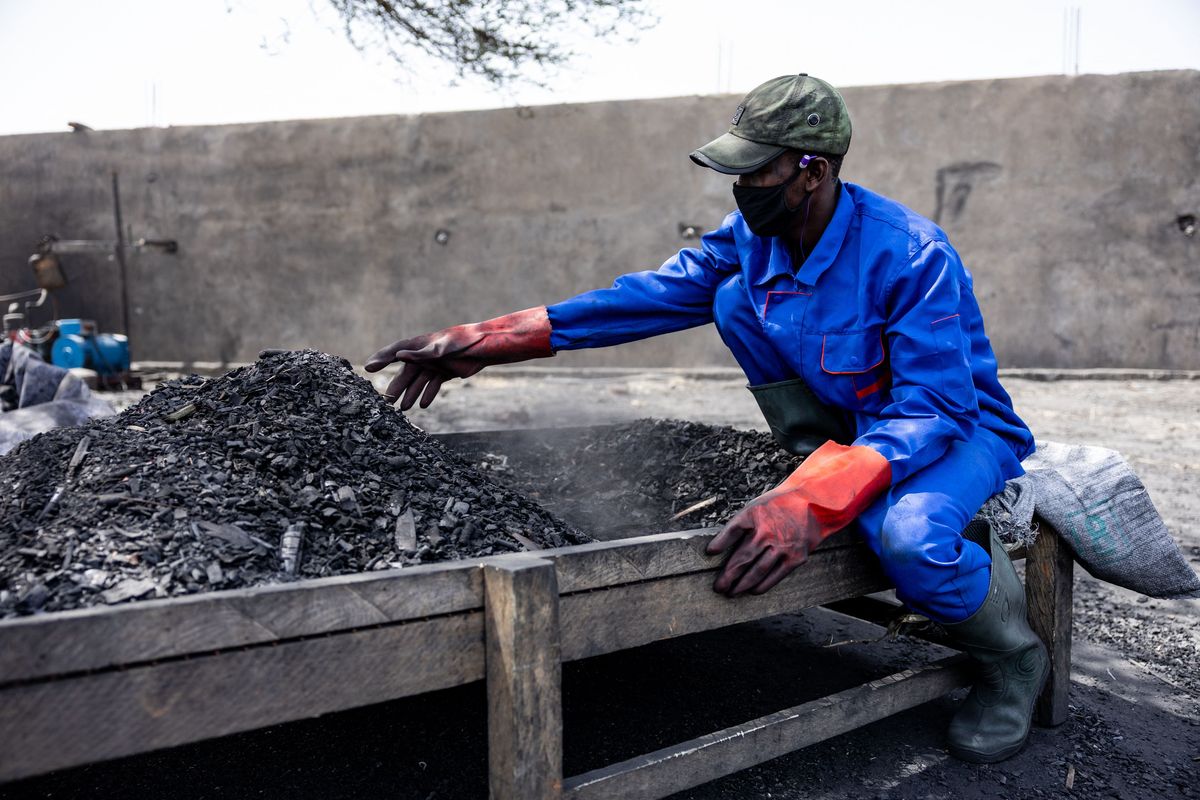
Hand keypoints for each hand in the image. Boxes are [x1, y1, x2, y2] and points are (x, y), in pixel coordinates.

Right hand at [365, 307, 552, 409]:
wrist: (486, 347)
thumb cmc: (464, 342)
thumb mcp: (442, 348)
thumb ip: (422, 353)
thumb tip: (400, 355)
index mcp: (420, 345)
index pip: (395, 351)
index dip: (381, 358)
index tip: (368, 367)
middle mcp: (425, 354)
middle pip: (406, 372)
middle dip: (396, 386)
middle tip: (385, 402)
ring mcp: (435, 364)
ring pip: (419, 381)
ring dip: (411, 394)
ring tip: (402, 409)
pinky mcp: (446, 371)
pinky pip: (433, 384)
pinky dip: (428, 394)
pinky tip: (424, 405)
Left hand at [705, 441, 891, 596]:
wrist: (813, 505)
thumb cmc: (779, 506)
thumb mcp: (755, 507)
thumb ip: (739, 525)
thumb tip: (717, 547)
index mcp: (754, 516)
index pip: (732, 531)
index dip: (720, 542)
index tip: (709, 553)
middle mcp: (767, 532)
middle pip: (742, 557)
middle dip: (728, 575)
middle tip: (718, 587)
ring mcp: (782, 546)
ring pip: (757, 571)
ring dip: (742, 584)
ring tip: (731, 592)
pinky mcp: (795, 557)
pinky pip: (776, 575)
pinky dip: (763, 585)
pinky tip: (752, 591)